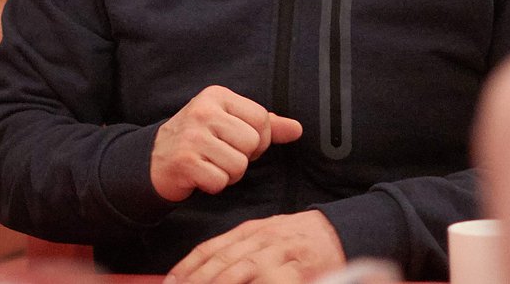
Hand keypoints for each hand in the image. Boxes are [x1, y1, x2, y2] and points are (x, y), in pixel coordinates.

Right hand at [151, 85, 301, 201]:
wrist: (155, 158)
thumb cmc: (199, 139)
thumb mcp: (229, 123)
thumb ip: (265, 125)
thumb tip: (297, 129)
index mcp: (216, 95)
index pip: (262, 119)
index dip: (258, 140)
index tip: (238, 143)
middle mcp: (203, 111)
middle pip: (251, 143)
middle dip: (241, 157)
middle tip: (220, 155)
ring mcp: (191, 136)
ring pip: (238, 165)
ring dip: (228, 174)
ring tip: (210, 164)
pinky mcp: (184, 161)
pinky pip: (220, 181)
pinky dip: (213, 184)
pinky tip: (199, 174)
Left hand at [167, 211, 346, 283]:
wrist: (339, 231)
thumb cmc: (298, 240)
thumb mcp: (264, 237)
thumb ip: (239, 251)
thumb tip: (208, 270)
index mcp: (249, 231)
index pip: (210, 249)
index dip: (187, 267)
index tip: (170, 282)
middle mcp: (260, 240)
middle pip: (221, 262)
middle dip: (197, 280)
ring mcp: (280, 253)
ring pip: (243, 270)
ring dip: (220, 283)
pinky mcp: (300, 268)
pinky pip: (274, 279)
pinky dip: (259, 283)